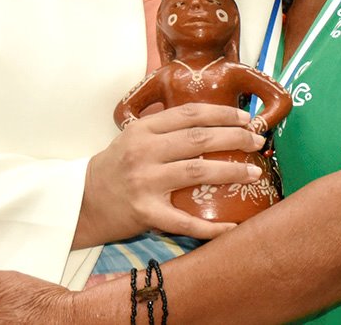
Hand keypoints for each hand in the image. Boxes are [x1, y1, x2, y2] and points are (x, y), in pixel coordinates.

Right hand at [77, 103, 266, 244]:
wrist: (81, 202)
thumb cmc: (116, 166)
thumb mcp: (134, 136)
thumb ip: (165, 126)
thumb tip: (212, 118)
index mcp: (143, 130)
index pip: (190, 114)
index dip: (222, 113)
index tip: (246, 117)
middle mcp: (144, 152)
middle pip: (198, 139)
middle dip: (235, 138)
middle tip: (258, 142)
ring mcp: (144, 183)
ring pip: (197, 172)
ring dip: (231, 172)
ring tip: (254, 173)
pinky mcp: (145, 213)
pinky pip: (185, 221)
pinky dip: (211, 226)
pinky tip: (232, 226)